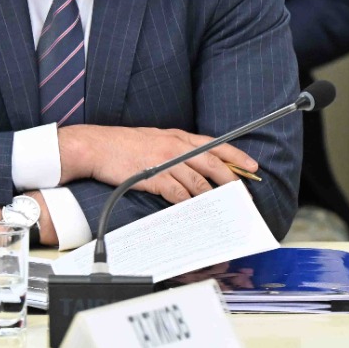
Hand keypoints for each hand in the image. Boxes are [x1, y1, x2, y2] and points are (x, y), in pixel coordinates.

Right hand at [57, 125, 256, 204]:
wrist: (96, 146)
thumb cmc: (122, 144)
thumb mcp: (155, 139)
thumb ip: (176, 149)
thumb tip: (195, 163)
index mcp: (178, 137)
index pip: (214, 144)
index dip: (236, 155)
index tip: (252, 166)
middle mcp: (175, 147)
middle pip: (212, 163)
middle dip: (232, 180)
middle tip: (244, 194)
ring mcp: (164, 161)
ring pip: (198, 180)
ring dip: (213, 196)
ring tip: (223, 209)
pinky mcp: (152, 176)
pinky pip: (177, 192)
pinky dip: (189, 203)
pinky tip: (195, 210)